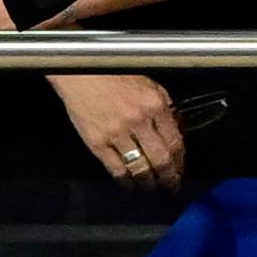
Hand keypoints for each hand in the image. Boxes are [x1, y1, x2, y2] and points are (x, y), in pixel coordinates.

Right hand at [50, 73, 184, 191]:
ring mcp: (117, 132)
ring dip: (149, 183)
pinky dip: (126, 181)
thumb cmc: (109, 70)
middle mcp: (139, 119)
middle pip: (162, 160)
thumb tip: (175, 129)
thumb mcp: (145, 81)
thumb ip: (162, 105)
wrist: (76, 68)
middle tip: (172, 186)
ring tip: (152, 188)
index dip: (180, 161)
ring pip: (141, 169)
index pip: (176, 142)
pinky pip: (116, 169)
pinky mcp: (97, 141)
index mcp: (154, 103)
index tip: (180, 168)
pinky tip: (129, 184)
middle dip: (170, 178)